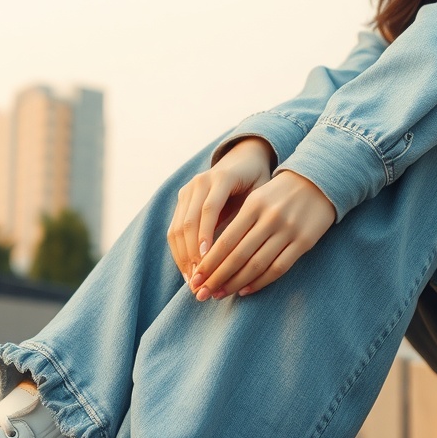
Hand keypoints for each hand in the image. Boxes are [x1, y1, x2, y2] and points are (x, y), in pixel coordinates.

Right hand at [168, 137, 273, 284]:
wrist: (243, 158)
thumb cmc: (259, 180)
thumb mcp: (262, 192)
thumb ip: (253, 214)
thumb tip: (250, 249)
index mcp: (222, 177)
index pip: (209, 208)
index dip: (206, 234)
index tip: (207, 259)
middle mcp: (200, 182)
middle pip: (189, 220)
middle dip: (192, 253)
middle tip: (200, 279)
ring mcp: (187, 190)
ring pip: (178, 227)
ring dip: (183, 256)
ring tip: (193, 280)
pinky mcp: (182, 199)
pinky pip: (174, 228)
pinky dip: (179, 251)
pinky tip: (188, 270)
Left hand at [189, 170, 335, 299]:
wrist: (319, 182)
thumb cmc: (279, 194)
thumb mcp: (256, 198)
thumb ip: (237, 222)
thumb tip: (210, 254)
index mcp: (254, 205)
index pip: (226, 240)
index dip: (209, 262)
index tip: (195, 278)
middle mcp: (270, 218)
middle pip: (238, 255)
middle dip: (216, 277)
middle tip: (201, 293)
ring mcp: (288, 231)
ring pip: (256, 264)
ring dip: (235, 283)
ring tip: (219, 294)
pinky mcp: (304, 242)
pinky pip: (278, 267)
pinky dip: (260, 282)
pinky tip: (245, 290)